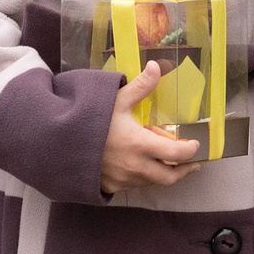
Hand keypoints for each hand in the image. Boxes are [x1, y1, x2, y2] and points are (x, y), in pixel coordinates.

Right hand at [99, 62, 200, 194]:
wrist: (57, 145)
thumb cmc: (88, 122)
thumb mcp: (115, 101)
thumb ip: (140, 87)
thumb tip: (157, 67)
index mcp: (140, 145)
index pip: (177, 154)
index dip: (191, 151)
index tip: (196, 144)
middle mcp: (135, 167)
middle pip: (169, 177)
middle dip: (184, 170)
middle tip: (191, 161)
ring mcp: (123, 180)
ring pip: (152, 182)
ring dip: (163, 174)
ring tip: (169, 162)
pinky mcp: (111, 186)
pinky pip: (135, 186)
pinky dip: (145, 178)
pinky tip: (144, 166)